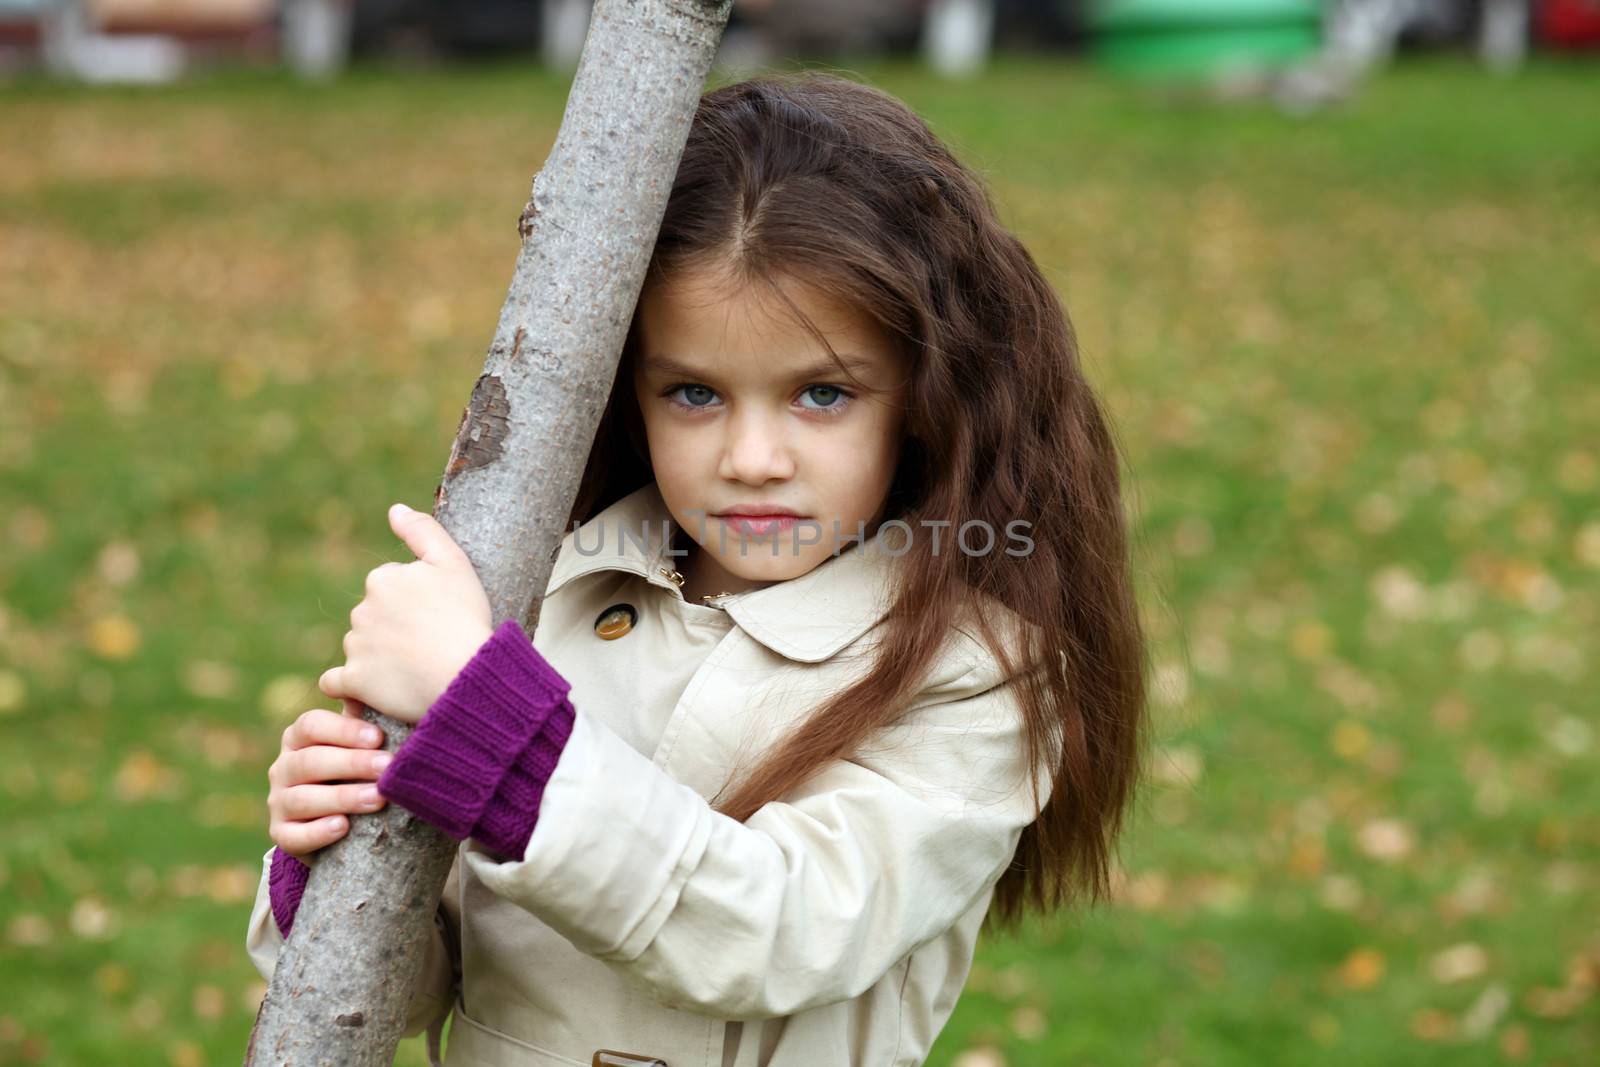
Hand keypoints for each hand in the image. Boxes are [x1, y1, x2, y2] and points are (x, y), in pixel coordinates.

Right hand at [267, 701, 390, 858]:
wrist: (343, 825)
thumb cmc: (357, 772)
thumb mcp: (360, 745)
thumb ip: (364, 721)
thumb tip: (376, 694)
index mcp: (299, 738)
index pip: (312, 726)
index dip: (344, 730)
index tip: (378, 737)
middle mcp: (283, 768)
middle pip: (311, 761)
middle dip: (352, 763)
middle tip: (388, 767)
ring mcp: (278, 802)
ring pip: (303, 798)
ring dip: (342, 798)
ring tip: (377, 798)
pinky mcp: (282, 835)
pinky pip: (294, 836)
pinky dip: (318, 832)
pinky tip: (343, 827)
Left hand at [317, 503, 494, 724]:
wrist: (465, 673)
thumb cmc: (465, 617)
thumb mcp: (454, 562)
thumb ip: (422, 530)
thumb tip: (394, 510)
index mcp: (382, 578)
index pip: (392, 587)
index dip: (417, 601)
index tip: (437, 616)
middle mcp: (361, 609)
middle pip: (375, 616)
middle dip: (394, 627)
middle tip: (429, 642)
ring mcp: (355, 647)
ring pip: (360, 646)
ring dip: (378, 655)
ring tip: (414, 669)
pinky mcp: (353, 681)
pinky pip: (336, 682)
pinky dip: (347, 686)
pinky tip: (367, 690)